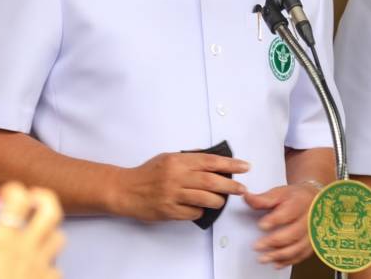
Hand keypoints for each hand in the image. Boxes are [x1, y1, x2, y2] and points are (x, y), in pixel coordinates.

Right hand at [0, 182, 64, 278]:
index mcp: (1, 242)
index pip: (19, 200)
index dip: (15, 189)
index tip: (5, 193)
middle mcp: (26, 251)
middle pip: (52, 212)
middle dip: (45, 198)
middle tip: (33, 199)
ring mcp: (39, 268)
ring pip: (59, 238)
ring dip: (49, 233)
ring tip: (35, 235)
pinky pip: (56, 269)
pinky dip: (48, 266)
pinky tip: (34, 269)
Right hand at [111, 152, 250, 221]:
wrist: (125, 190)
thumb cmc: (148, 173)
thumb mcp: (167, 157)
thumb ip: (189, 158)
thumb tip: (213, 159)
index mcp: (177, 161)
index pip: (209, 161)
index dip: (230, 164)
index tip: (245, 166)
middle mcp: (176, 176)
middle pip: (210, 181)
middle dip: (230, 185)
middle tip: (242, 188)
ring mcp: (172, 195)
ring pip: (204, 199)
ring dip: (218, 201)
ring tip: (222, 200)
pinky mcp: (168, 211)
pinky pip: (192, 213)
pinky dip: (201, 211)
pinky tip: (201, 209)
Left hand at [245, 183, 319, 268]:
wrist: (313, 201)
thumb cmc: (296, 197)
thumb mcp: (280, 193)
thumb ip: (263, 199)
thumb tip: (246, 197)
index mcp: (301, 202)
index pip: (289, 212)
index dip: (274, 220)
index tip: (261, 225)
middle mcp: (309, 219)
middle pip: (294, 233)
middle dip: (274, 241)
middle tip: (257, 246)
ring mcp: (312, 233)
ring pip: (298, 247)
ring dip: (279, 255)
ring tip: (263, 258)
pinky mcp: (311, 244)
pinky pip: (302, 255)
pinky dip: (288, 261)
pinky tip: (276, 263)